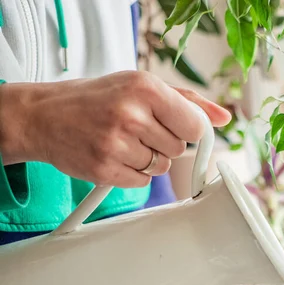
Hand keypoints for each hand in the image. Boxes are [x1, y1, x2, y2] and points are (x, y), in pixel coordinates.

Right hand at [0, 71, 230, 186]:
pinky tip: (114, 155)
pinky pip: (142, 181)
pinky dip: (133, 173)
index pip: (195, 126)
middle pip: (179, 149)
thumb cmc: (97, 99)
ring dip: (148, 159)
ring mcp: (116, 144)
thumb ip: (188, 102)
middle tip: (139, 130)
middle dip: (165, 143)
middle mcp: (131, 114)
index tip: (180, 128)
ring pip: (162, 166)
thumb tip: (223, 118)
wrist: (44, 116)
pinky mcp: (105, 169)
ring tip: (124, 141)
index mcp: (145, 88)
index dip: (190, 131)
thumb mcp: (141, 86)